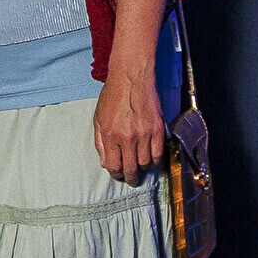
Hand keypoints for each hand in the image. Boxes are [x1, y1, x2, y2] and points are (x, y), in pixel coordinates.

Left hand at [94, 63, 165, 184]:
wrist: (131, 78)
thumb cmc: (113, 97)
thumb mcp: (98, 119)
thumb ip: (100, 143)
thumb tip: (105, 163)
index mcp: (110, 135)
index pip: (114, 166)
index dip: (116, 174)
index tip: (118, 175)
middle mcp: (128, 137)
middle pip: (131, 168)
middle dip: (130, 177)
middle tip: (131, 179)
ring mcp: (145, 134)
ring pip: (146, 163)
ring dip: (143, 168)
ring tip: (140, 166)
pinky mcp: (158, 129)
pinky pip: (159, 153)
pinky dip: (155, 159)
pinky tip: (150, 158)